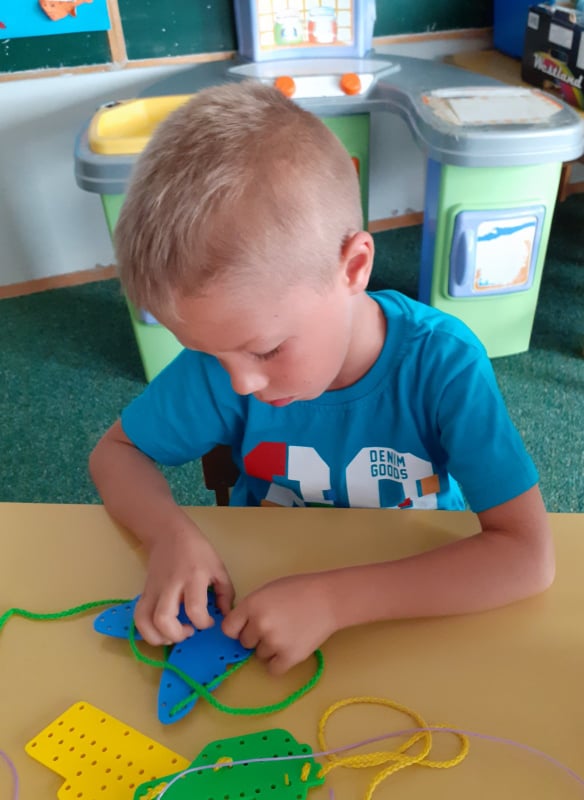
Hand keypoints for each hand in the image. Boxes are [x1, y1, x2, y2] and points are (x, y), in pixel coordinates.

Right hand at [134, 523, 233, 646]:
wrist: (168, 533)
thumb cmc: (197, 550)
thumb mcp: (218, 567)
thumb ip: (226, 593)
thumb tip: (224, 616)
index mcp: (193, 577)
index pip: (195, 609)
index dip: (203, 623)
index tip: (209, 622)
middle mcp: (171, 585)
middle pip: (164, 619)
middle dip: (177, 635)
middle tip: (188, 631)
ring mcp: (154, 589)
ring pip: (145, 621)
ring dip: (158, 637)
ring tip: (172, 635)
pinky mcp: (144, 592)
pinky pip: (138, 617)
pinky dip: (146, 631)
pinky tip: (160, 631)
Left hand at [222, 573, 337, 674]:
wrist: (329, 599)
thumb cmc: (298, 590)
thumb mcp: (268, 591)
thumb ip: (251, 608)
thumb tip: (239, 627)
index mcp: (252, 605)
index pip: (229, 628)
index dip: (237, 629)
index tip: (245, 628)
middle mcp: (259, 624)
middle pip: (245, 643)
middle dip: (256, 637)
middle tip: (275, 626)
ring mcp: (274, 642)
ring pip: (260, 655)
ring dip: (270, 648)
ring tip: (288, 633)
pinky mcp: (289, 657)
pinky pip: (273, 669)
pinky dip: (280, 662)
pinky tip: (289, 648)